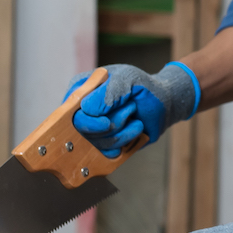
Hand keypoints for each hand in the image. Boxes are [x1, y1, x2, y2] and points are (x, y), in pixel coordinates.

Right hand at [62, 62, 200, 155]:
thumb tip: (87, 109)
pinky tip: (135, 128)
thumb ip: (109, 91)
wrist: (162, 103)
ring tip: (134, 116)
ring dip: (123, 131)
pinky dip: (125, 142)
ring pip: (98, 143)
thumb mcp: (128, 78)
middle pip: (83, 132)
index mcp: (80, 91)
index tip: (106, 123)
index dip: (88, 122)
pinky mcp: (104, 143)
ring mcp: (91, 129)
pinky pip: (107, 153)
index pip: (70, 113)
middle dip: (111, 125)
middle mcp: (81, 111)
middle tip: (131, 110)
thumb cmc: (143, 87)